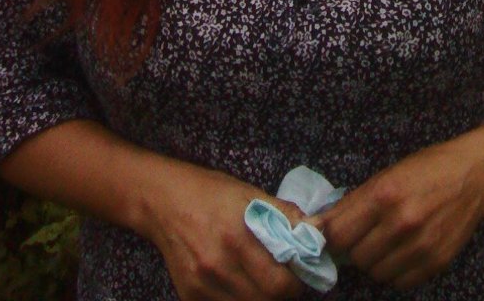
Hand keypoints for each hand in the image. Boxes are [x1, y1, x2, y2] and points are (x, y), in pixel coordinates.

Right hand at [143, 160, 307, 299]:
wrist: (164, 202)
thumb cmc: (212, 193)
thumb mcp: (250, 193)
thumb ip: (285, 214)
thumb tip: (319, 230)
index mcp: (238, 237)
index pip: (279, 282)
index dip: (296, 282)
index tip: (299, 272)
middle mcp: (218, 266)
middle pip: (265, 300)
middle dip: (282, 293)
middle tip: (285, 279)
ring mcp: (202, 285)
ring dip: (261, 298)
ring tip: (264, 280)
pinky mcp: (189, 296)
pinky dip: (239, 300)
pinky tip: (241, 283)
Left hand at [316, 133, 483, 289]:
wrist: (474, 175)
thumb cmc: (427, 168)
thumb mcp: (388, 174)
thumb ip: (354, 203)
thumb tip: (318, 226)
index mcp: (384, 194)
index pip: (338, 233)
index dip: (332, 235)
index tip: (335, 234)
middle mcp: (401, 222)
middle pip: (356, 257)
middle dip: (356, 247)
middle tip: (367, 234)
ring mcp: (420, 246)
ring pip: (376, 273)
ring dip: (376, 261)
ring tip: (388, 242)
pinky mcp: (436, 262)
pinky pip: (400, 282)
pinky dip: (396, 271)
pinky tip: (404, 251)